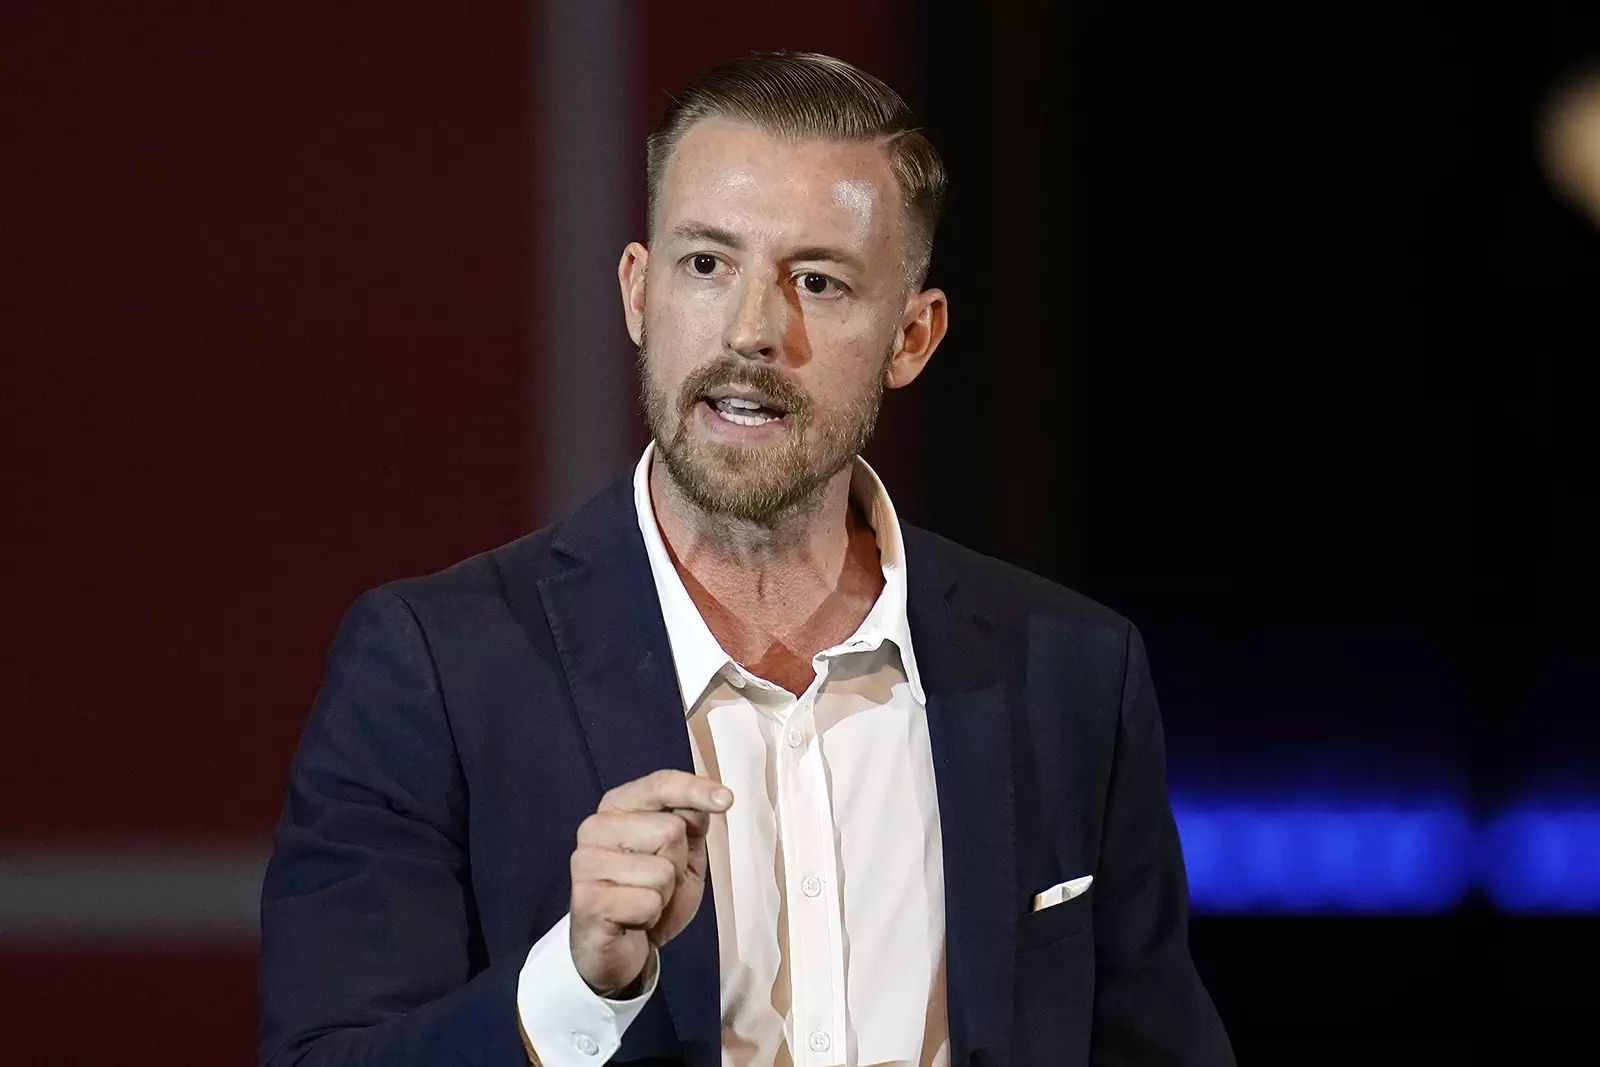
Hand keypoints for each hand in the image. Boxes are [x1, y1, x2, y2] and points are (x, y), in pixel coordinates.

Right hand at [569, 769, 731, 995]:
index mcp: (618, 806)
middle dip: (677, 864)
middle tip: (657, 883)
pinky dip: (651, 916)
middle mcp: (595, 827)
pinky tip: (631, 919)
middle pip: (670, 831)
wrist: (623, 949)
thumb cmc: (652, 894)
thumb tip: (718, 797)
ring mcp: (587, 862)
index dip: (695, 789)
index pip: (660, 784)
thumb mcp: (683, 853)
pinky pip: (648, 902)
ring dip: (664, 894)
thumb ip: (692, 821)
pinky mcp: (587, 898)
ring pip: (661, 870)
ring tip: (643, 900)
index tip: (727, 799)